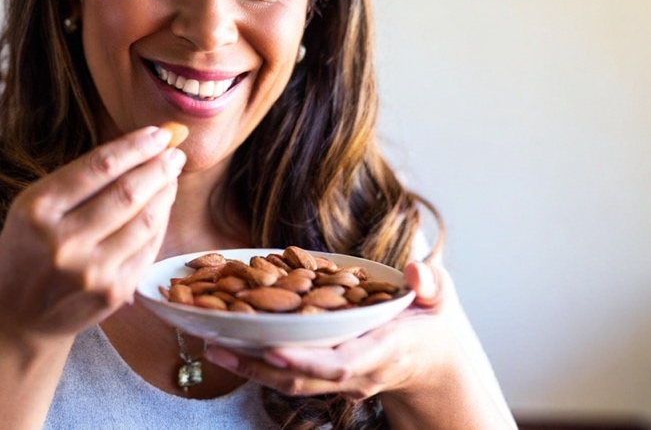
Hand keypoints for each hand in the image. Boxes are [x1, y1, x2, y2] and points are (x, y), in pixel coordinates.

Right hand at [0, 125, 185, 340]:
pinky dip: (160, 222)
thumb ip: (78, 181)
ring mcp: (91, 270)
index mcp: (39, 210)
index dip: (135, 147)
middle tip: (175, 151)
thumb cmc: (27, 251)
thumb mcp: (33, 208)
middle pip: (127, 193)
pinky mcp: (113, 292)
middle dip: (158, 167)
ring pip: (145, 221)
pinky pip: (148, 248)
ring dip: (165, 192)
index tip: (158, 134)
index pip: (98, 167)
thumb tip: (136, 150)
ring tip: (172, 175)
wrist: (18, 316)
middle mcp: (64, 240)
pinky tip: (163, 206)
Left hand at [204, 262, 513, 426]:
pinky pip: (286, 374)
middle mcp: (355, 373)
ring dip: (247, 367)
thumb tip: (415, 270)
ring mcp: (337, 381)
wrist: (429, 362)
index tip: (273, 350)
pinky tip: (225, 340)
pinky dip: (255, 362)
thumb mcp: (440, 299)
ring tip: (209, 342)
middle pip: (302, 377)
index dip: (306, 360)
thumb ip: (431, 284)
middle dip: (258, 366)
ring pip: (287, 381)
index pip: (341, 363)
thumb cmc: (429, 323)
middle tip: (218, 344)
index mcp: (382, 351)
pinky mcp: (322, 377)